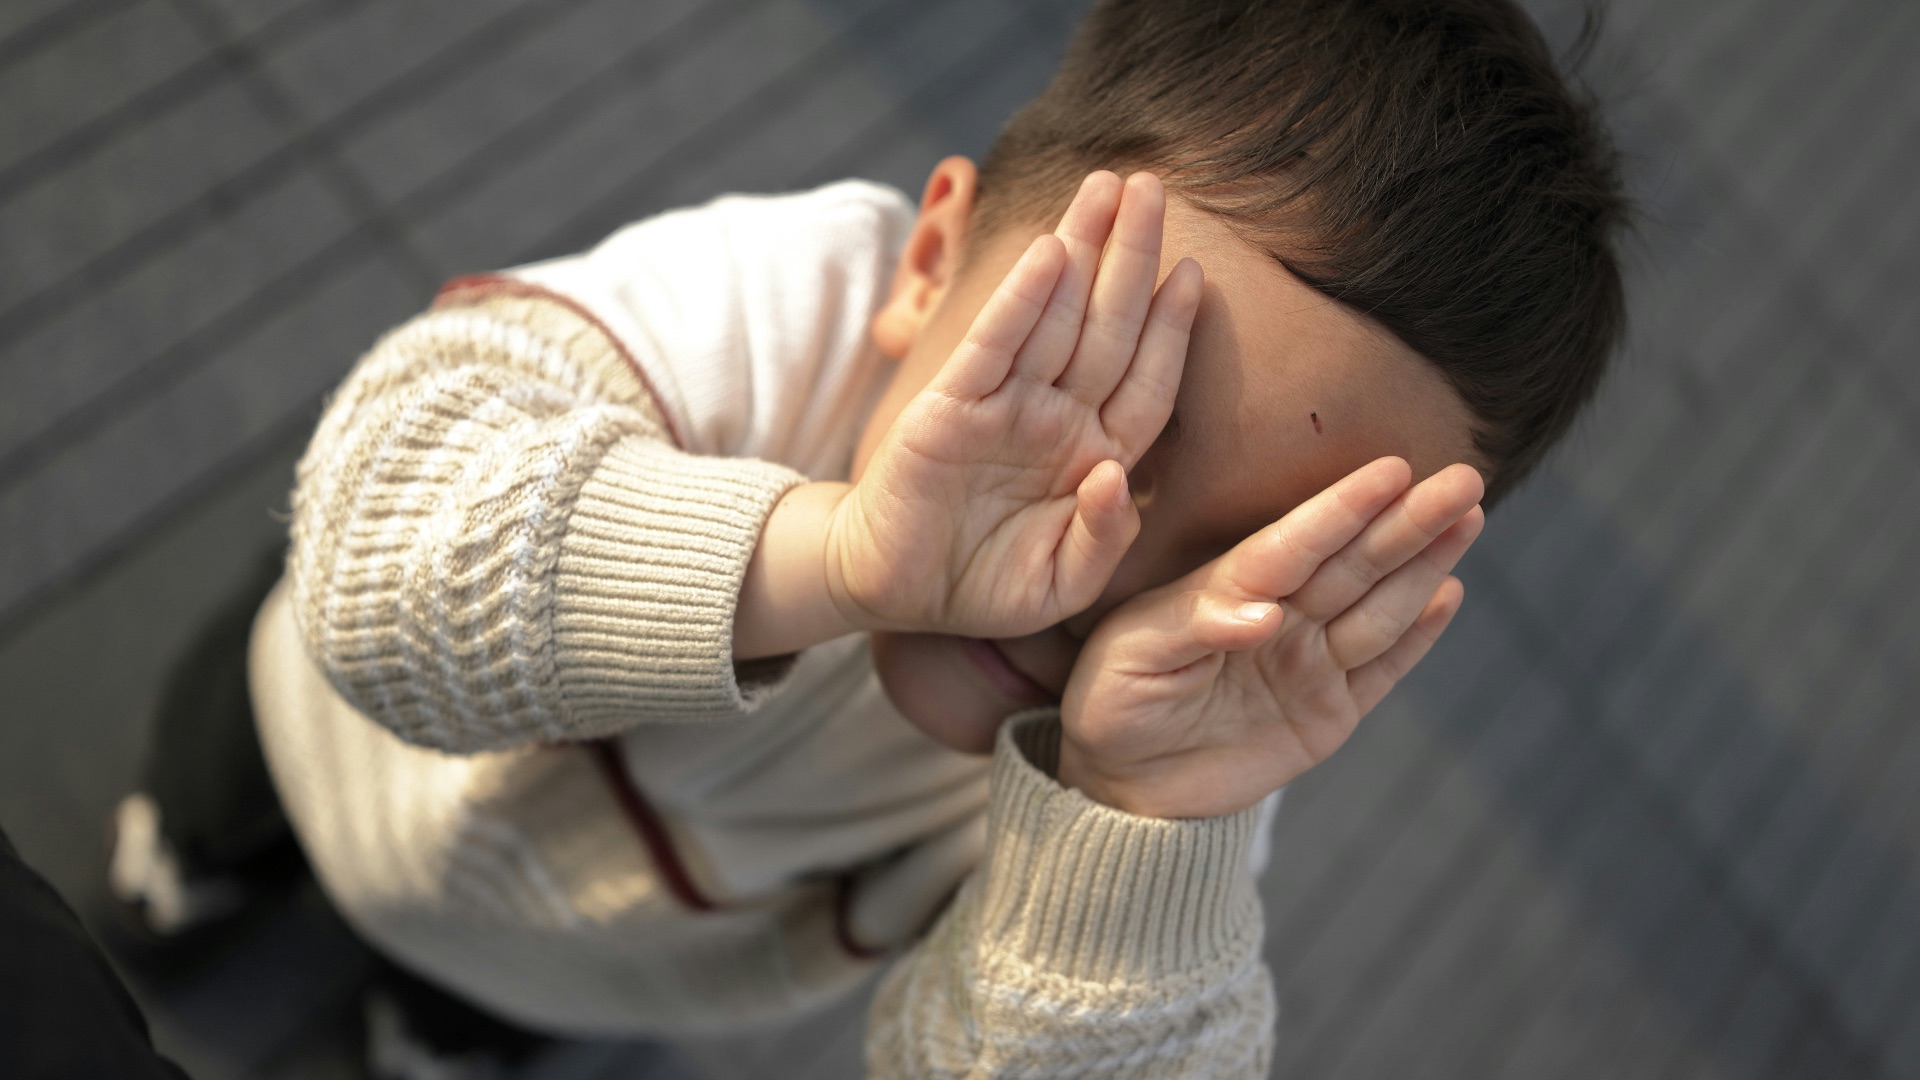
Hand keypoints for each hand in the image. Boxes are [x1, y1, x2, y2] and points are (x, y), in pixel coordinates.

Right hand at [826, 171, 1202, 637]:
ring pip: (1055, 317)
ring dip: (1082, 250)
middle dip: (1131, 255)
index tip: (1192, 272)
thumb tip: (1115, 476)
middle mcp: (1055, 418)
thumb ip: (1103, 537)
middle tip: (1152, 185)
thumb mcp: (1062, 583)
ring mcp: (1003, 407)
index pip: (1145, 380)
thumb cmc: (985, 587)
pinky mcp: (950, 408)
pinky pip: (994, 346)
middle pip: (1107, 326)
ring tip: (1107, 187)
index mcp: (1094, 454)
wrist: (894, 594)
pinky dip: (1020, 301)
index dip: (1170, 328)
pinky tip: (1047, 252)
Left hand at [1056, 458, 1485, 818]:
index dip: (1344, 507)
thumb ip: (1198, 625)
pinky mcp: (1329, 712)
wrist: (1123, 786)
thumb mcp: (1134, 658)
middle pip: (1353, 562)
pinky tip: (1450, 593)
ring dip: (1425, 563)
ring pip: (1379, 606)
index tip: (1393, 470)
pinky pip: (1382, 668)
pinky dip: (1418, 635)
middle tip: (1465, 477)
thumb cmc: (1114, 703)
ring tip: (1469, 517)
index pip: (1296, 542)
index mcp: (1228, 590)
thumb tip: (1266, 614)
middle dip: (1408, 521)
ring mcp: (1308, 663)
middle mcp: (1279, 616)